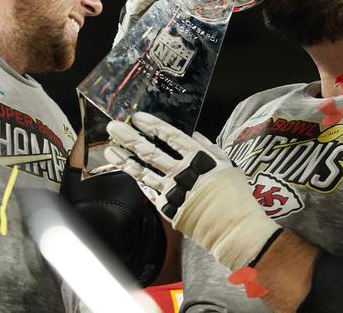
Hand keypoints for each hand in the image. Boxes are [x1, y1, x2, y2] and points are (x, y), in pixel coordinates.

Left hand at [105, 112, 280, 269]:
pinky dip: (137, 179)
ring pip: (143, 172)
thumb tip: (193, 134)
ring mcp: (172, 190)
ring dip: (125, 160)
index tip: (138, 118)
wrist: (231, 225)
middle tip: (113, 127)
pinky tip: (126, 171)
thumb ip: (208, 147)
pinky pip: (148, 190)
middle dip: (130, 138)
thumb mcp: (226, 162)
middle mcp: (181, 171)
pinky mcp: (167, 206)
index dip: (153, 126)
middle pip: (150, 152)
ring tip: (109, 150)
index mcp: (198, 157)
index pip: (170, 137)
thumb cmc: (233, 193)